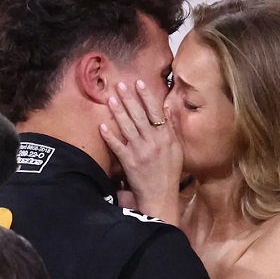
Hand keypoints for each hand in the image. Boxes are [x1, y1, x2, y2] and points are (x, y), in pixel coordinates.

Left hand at [100, 80, 182, 225]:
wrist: (161, 196)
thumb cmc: (170, 172)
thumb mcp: (177, 149)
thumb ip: (172, 128)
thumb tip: (168, 109)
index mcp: (166, 137)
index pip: (156, 111)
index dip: (147, 96)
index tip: (139, 82)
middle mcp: (154, 141)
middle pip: (139, 115)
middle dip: (129, 98)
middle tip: (120, 84)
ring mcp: (141, 151)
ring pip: (128, 127)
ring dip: (118, 112)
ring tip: (110, 98)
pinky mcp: (129, 162)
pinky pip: (118, 146)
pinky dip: (110, 136)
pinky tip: (102, 126)